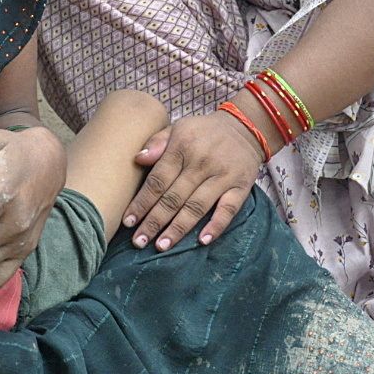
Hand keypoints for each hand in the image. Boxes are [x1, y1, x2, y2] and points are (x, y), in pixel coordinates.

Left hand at [123, 111, 262, 251]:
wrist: (245, 127)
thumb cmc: (203, 132)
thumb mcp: (178, 128)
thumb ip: (156, 142)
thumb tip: (138, 159)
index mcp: (182, 147)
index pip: (158, 180)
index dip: (142, 202)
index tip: (128, 221)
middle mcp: (201, 162)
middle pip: (174, 197)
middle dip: (154, 221)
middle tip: (139, 241)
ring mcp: (223, 176)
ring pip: (197, 206)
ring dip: (178, 228)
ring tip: (161, 246)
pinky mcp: (241, 186)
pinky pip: (229, 209)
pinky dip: (216, 225)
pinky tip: (202, 241)